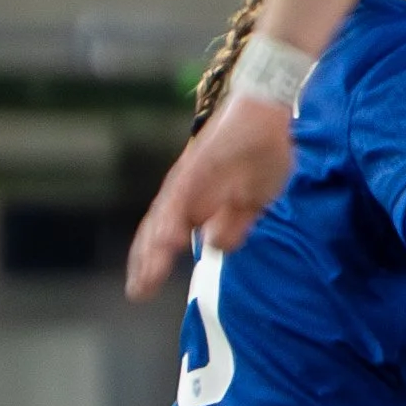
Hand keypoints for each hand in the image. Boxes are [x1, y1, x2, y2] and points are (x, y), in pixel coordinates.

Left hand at [127, 96, 294, 296]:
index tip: (141, 290)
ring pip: (164, 217)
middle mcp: (185, 191)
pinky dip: (174, 219)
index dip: (151, 262)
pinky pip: (182, 194)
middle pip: (156, 231)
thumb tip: (213, 245)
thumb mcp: (252, 201)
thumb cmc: (261, 155)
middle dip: (147, 263)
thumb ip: (235, 225)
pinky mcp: (197, 165)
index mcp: (195, 201)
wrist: (267, 112)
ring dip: (155, 247)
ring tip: (149, 274)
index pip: (165, 236)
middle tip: (138, 292)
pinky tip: (171, 240)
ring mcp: (188, 178)